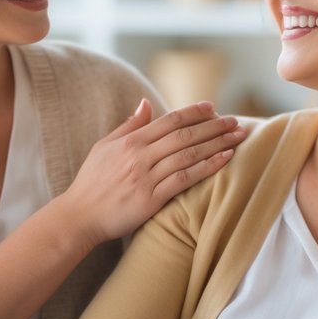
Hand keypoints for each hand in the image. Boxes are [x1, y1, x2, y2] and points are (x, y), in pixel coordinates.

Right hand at [60, 99, 246, 246]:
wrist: (79, 215)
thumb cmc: (92, 181)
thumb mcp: (105, 146)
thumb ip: (129, 125)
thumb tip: (146, 103)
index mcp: (130, 141)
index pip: (169, 120)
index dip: (193, 112)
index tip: (213, 107)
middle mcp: (140, 156)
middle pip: (184, 135)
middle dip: (213, 126)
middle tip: (236, 121)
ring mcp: (146, 177)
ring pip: (188, 155)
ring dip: (217, 144)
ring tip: (238, 137)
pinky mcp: (151, 199)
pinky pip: (185, 179)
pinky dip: (207, 167)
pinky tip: (225, 160)